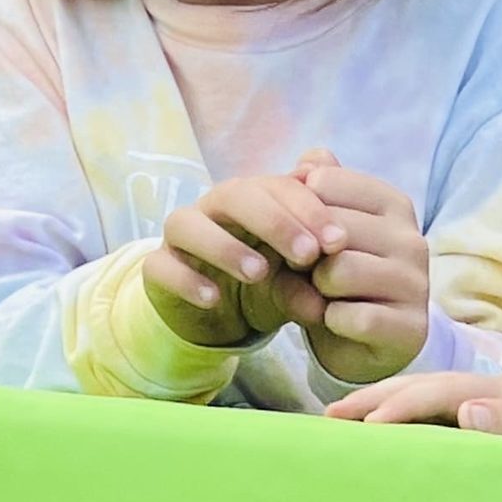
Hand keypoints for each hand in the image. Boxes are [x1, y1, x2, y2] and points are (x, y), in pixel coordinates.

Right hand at [144, 171, 335, 349]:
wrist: (222, 316)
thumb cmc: (268, 281)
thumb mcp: (300, 274)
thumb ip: (319, 258)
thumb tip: (343, 247)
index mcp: (255, 197)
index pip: (280, 186)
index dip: (310, 209)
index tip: (339, 241)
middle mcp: (215, 208)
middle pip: (235, 194)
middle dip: (274, 221)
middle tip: (308, 254)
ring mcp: (182, 236)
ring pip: (188, 223)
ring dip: (225, 246)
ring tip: (259, 273)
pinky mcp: (157, 268)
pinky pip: (161, 266)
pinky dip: (186, 280)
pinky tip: (213, 298)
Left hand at [292, 152, 433, 385]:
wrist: (363, 342)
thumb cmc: (338, 277)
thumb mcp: (321, 230)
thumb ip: (316, 191)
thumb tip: (310, 159)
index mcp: (393, 203)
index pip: (325, 183)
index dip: (295, 211)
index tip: (297, 233)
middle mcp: (412, 238)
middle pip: (330, 230)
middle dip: (301, 257)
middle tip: (300, 275)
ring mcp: (416, 284)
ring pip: (339, 273)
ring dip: (312, 291)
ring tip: (316, 299)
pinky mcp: (411, 327)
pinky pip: (350, 317)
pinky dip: (329, 322)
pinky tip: (334, 323)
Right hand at [327, 365, 501, 463]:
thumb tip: (466, 412)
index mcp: (501, 390)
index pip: (434, 393)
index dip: (393, 408)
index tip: (356, 427)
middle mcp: (489, 394)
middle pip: (418, 391)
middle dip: (370, 402)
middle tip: (324, 421)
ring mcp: (493, 407)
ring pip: (426, 404)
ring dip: (383, 413)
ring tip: (342, 429)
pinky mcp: (500, 425)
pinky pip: (444, 424)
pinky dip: (411, 430)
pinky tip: (395, 446)